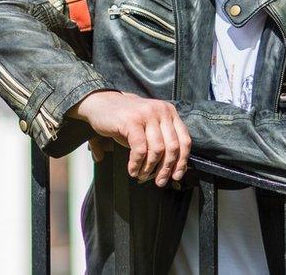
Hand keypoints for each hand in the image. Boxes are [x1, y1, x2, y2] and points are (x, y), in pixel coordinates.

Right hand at [68, 90, 190, 185]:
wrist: (101, 103)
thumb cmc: (127, 120)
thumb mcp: (150, 128)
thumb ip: (163, 142)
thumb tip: (176, 168)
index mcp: (170, 112)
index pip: (184, 140)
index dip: (182, 161)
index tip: (176, 176)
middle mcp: (161, 111)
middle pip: (172, 147)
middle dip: (166, 168)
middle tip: (159, 181)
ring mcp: (147, 114)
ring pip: (157, 149)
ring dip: (149, 168)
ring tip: (142, 175)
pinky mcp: (132, 121)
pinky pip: (140, 149)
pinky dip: (137, 163)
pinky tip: (132, 170)